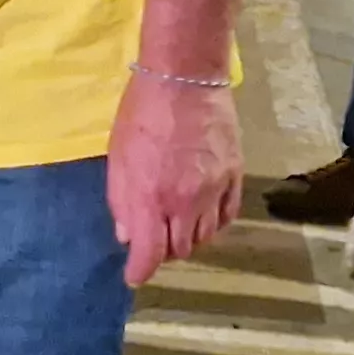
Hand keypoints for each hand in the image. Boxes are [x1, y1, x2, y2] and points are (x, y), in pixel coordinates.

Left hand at [108, 71, 244, 285]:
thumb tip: (127, 235)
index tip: (134, 276)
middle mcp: (185, 202)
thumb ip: (122, 200)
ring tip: (177, 226)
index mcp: (151, 198)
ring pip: (205, 237)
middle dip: (163, 251)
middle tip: (154, 239)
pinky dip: (214, 224)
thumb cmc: (141, 114)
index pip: (149, 254)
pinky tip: (203, 216)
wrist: (185, 78)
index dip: (140, 271)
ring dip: (188, 238)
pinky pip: (227, 216)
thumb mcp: (118, 157)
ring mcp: (214, 191)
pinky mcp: (235, 176)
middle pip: (179, 249)